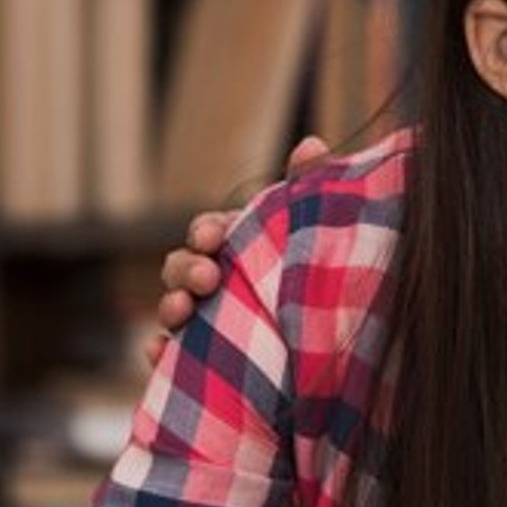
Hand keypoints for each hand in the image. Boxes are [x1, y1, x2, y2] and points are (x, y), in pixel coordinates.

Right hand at [148, 136, 330, 360]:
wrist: (349, 343)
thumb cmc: (327, 270)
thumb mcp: (321, 230)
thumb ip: (312, 188)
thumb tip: (313, 143)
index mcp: (240, 245)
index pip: (210, 230)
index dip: (207, 230)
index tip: (214, 236)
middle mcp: (216, 282)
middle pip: (181, 268)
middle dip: (186, 268)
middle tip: (206, 277)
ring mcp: (207, 322)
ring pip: (174, 310)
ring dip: (169, 306)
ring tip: (181, 310)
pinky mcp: (208, 363)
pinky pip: (173, 360)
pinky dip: (160, 354)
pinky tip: (157, 351)